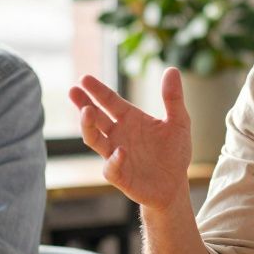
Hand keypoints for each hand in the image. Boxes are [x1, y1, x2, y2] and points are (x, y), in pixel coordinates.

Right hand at [69, 67, 192, 210]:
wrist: (175, 185)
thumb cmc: (174, 152)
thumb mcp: (179, 122)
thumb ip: (173, 98)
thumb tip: (172, 69)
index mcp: (130, 119)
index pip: (110, 101)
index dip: (97, 90)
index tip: (84, 78)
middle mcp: (117, 134)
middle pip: (95, 117)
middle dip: (84, 104)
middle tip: (74, 91)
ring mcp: (115, 154)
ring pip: (94, 139)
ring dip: (88, 127)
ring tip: (86, 112)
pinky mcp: (119, 175)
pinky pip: (111, 167)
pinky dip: (114, 160)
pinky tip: (120, 151)